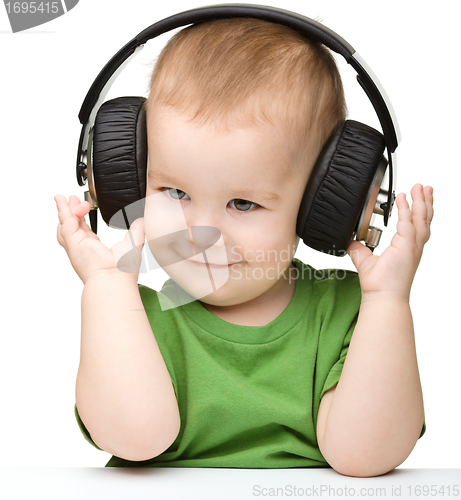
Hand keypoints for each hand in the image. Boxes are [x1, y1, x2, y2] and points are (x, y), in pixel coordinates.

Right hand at [54, 194, 144, 284]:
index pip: (84, 230)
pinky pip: (66, 222)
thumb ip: (137, 230)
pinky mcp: (73, 242)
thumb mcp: (133, 243)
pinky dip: (65, 210)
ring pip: (65, 223)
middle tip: (72, 199)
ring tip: (64, 198)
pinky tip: (66, 202)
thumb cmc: (123, 270)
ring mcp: (76, 245)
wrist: (116, 278)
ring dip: (65, 209)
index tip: (85, 206)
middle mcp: (83, 247)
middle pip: (71, 225)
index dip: (82, 217)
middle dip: (70, 211)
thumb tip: (142, 220)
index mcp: (94, 249)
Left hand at [347, 184, 433, 301]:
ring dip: (421, 201)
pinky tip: (402, 198)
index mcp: (407, 248)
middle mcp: (413, 246)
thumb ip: (359, 249)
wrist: (382, 295)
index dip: (416, 211)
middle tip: (424, 187)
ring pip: (421, 218)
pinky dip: (405, 209)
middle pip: (424, 219)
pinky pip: (407, 222)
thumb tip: (351, 242)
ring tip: (421, 188)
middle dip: (425, 201)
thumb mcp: (365, 260)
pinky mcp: (406, 246)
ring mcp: (412, 246)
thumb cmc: (379, 284)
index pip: (416, 225)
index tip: (414, 198)